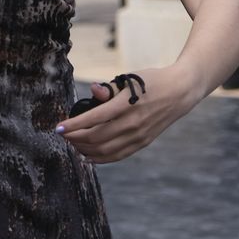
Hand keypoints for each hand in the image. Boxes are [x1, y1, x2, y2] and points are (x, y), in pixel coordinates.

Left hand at [59, 66, 202, 162]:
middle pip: (96, 138)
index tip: (58, 128)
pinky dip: (100, 158)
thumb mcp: (130, 79)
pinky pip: (117, 156)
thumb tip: (93, 91)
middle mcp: (132, 122)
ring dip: (84, 149)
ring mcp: (138, 135)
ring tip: (73, 143)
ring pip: (104, 150)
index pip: (94, 119)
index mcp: (127, 104)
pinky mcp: (142, 143)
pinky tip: (88, 155)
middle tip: (64, 135)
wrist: (180, 92)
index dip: (73, 125)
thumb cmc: (152, 82)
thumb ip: (110, 89)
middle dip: (75, 138)